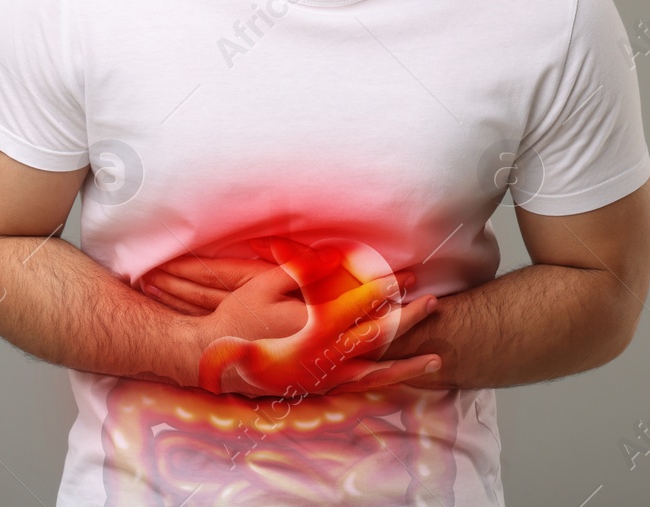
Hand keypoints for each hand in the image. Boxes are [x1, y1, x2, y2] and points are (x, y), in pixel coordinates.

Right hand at [169, 237, 441, 396]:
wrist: (212, 359)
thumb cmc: (237, 317)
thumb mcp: (265, 283)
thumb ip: (303, 272)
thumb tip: (337, 260)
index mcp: (313, 320)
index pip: (362, 300)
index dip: (389, 285)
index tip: (410, 274)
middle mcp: (323, 351)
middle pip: (378, 333)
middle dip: (409, 317)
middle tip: (433, 302)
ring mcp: (321, 374)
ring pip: (375, 370)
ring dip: (407, 363)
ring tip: (436, 359)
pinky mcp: (316, 388)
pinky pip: (356, 389)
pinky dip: (382, 385)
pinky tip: (400, 382)